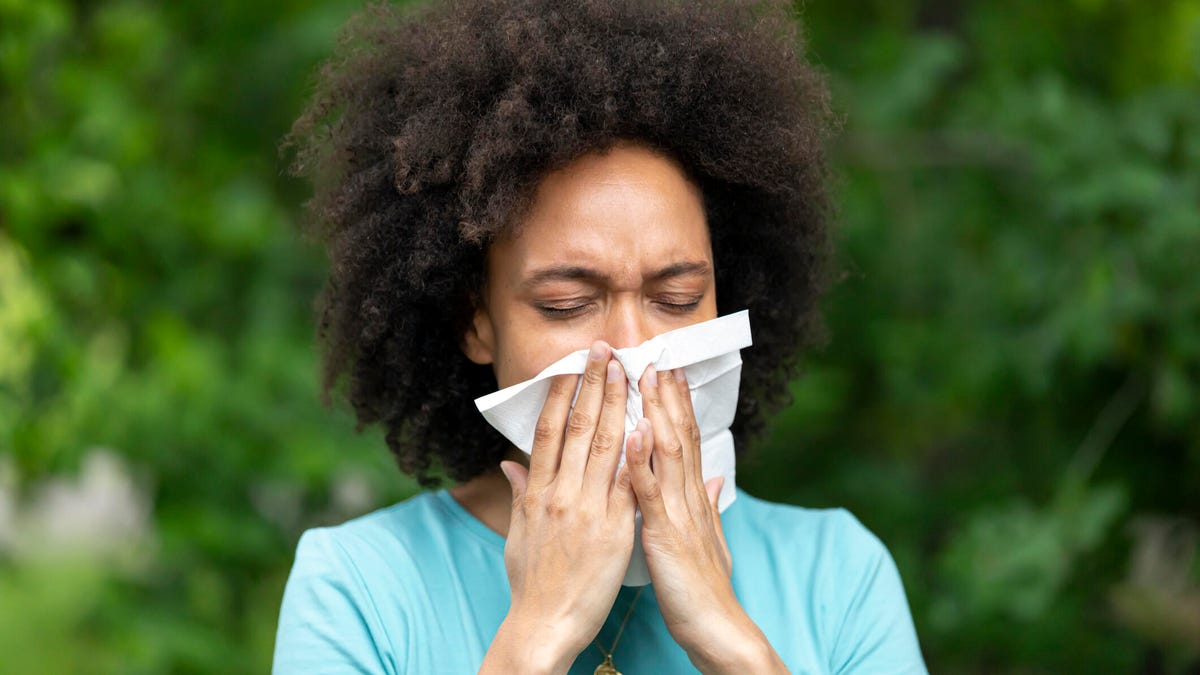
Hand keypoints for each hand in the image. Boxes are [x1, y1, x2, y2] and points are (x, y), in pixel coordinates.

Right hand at [480, 341, 642, 673]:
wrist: (543, 625)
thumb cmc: (531, 583)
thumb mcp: (517, 534)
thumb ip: (519, 493)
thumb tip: (510, 463)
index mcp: (537, 492)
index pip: (548, 430)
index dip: (561, 393)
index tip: (572, 364)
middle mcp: (560, 493)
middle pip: (577, 427)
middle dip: (593, 384)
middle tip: (605, 349)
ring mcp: (587, 509)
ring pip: (603, 445)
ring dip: (617, 403)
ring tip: (627, 371)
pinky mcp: (613, 529)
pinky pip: (627, 483)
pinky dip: (636, 453)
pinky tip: (646, 424)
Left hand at [627, 365, 787, 673]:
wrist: (716, 628)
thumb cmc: (704, 588)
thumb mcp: (707, 539)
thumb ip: (709, 504)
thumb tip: (716, 478)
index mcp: (693, 496)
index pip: (685, 439)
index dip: (677, 403)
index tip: (668, 369)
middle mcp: (689, 496)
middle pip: (680, 434)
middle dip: (668, 394)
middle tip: (657, 353)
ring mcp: (679, 512)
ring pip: (668, 452)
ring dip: (658, 412)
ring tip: (647, 376)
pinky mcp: (665, 533)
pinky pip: (651, 492)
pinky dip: (642, 461)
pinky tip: (635, 432)